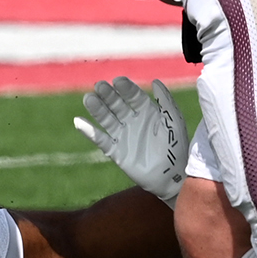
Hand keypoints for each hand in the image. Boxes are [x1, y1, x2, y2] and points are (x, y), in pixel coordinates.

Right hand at [73, 77, 186, 203]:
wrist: (173, 176)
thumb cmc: (177, 147)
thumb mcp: (173, 121)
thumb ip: (165, 101)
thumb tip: (154, 82)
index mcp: (147, 112)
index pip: (133, 96)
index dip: (125, 88)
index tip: (117, 81)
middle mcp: (133, 122)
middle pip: (117, 105)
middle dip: (108, 95)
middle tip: (99, 85)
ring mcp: (123, 136)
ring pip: (106, 119)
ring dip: (97, 109)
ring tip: (89, 98)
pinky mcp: (116, 152)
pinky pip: (101, 140)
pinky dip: (89, 132)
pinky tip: (79, 122)